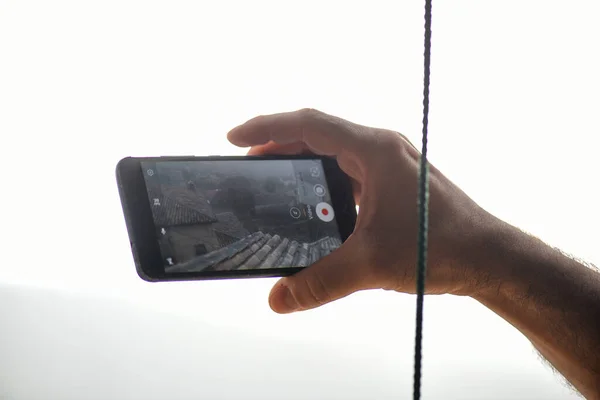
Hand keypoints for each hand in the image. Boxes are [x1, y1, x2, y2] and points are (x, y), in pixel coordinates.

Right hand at [227, 109, 494, 312]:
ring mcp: (389, 165)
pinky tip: (311, 203)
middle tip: (248, 163)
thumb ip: (319, 282)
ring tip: (272, 179)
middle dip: (277, 145)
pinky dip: (322, 181)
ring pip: (333, 153)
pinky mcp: (393, 183)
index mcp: (374, 150)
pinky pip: (348, 172)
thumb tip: (279, 298)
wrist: (489, 257)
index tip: (235, 137)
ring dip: (300, 162)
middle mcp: (381, 150)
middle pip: (317, 134)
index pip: (308, 125)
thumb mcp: (371, 264)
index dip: (266, 127)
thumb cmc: (444, 247)